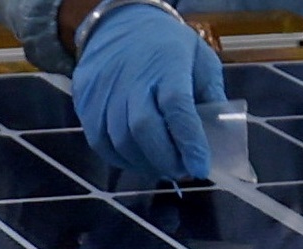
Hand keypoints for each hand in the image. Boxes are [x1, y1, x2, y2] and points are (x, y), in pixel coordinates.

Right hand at [71, 5, 225, 178]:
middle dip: (166, 160)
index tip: (201, 168)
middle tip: (182, 171)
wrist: (121, 23)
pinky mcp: (85, 101)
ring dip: (145, 164)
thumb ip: (212, 98)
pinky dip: (123, 159)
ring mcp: (103, 88)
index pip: (177, 107)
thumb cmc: (169, 48)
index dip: (189, 142)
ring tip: (163, 166)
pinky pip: (101, 143)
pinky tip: (139, 158)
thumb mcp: (201, 61)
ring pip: (121, 142)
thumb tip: (217, 140)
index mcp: (167, 64)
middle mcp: (131, 76)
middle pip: (144, 129)